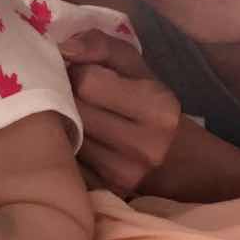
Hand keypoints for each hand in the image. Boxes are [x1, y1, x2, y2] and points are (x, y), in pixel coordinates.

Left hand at [61, 30, 180, 196]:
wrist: (178, 161)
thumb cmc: (151, 102)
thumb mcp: (135, 66)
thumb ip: (101, 46)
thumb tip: (64, 48)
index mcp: (156, 107)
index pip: (88, 82)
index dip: (77, 70)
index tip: (79, 70)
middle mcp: (144, 145)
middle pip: (75, 110)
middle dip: (65, 94)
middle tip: (69, 90)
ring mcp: (124, 174)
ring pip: (66, 137)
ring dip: (61, 120)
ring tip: (71, 112)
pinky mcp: (106, 193)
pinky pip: (66, 161)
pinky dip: (62, 146)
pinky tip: (71, 137)